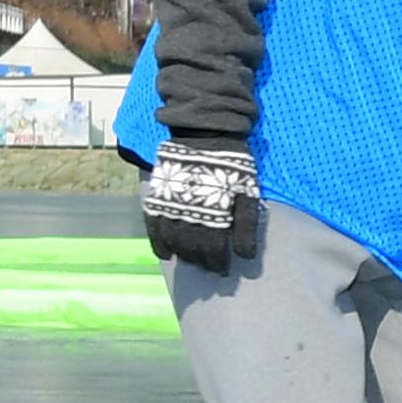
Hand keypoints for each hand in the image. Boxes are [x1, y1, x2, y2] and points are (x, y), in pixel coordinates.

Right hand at [140, 138, 261, 272]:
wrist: (205, 132)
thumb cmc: (234, 164)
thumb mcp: (248, 192)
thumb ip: (247, 225)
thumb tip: (245, 257)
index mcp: (214, 212)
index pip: (213, 250)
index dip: (217, 263)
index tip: (223, 270)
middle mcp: (190, 212)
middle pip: (192, 248)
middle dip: (201, 261)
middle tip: (209, 268)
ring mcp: (171, 204)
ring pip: (173, 240)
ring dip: (182, 255)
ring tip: (192, 261)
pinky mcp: (158, 195)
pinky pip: (153, 226)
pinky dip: (158, 243)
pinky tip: (165, 255)